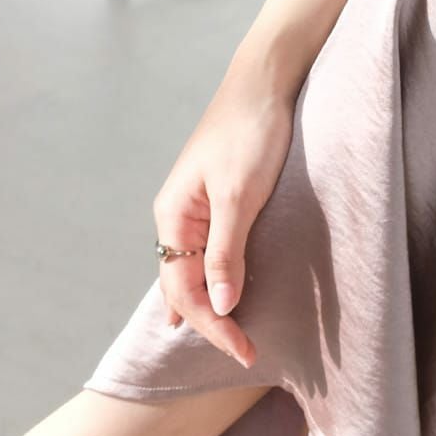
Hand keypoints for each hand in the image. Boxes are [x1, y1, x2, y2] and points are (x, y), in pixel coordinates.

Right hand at [152, 71, 297, 367]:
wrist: (263, 82)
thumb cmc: (249, 132)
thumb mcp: (238, 196)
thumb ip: (227, 253)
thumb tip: (221, 305)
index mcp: (173, 218)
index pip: (184, 290)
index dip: (213, 325)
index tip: (243, 349)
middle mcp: (175, 221)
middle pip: (183, 288)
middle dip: (211, 323)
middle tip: (244, 353)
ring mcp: (192, 214)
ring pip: (192, 275)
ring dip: (208, 308)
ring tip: (225, 339)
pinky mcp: (214, 207)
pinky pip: (206, 257)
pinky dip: (213, 284)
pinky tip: (215, 298)